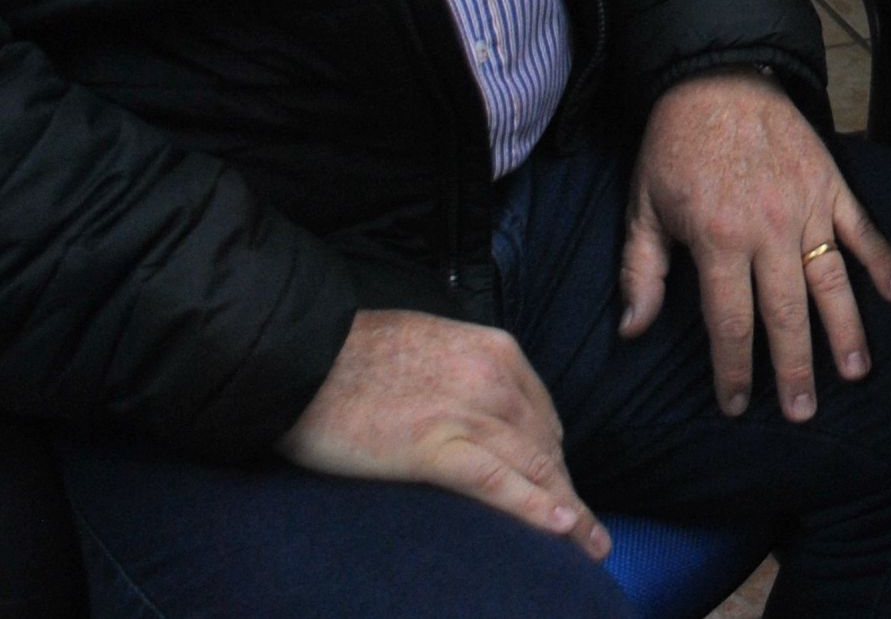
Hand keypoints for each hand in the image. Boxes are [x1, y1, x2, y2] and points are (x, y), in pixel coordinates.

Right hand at [281, 309, 606, 559]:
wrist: (301, 357)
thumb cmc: (354, 353)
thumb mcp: (433, 343)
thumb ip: (467, 370)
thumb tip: (481, 406)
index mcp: (496, 352)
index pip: (541, 417)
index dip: (554, 459)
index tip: (563, 489)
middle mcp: (494, 380)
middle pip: (545, 447)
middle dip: (568, 492)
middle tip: (588, 533)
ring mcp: (469, 413)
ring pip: (534, 468)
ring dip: (569, 512)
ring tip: (589, 546)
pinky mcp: (436, 447)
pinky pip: (499, 483)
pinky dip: (536, 507)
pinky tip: (563, 528)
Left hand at [621, 69, 890, 422]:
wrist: (716, 76)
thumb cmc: (675, 145)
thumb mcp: (642, 207)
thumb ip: (641, 271)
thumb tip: (634, 330)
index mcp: (718, 240)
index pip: (730, 322)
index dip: (734, 369)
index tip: (738, 405)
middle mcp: (768, 230)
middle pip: (787, 314)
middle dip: (795, 368)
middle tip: (804, 412)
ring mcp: (806, 208)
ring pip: (830, 282)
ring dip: (845, 331)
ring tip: (854, 373)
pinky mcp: (830, 185)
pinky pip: (861, 230)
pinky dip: (882, 261)